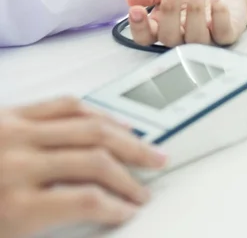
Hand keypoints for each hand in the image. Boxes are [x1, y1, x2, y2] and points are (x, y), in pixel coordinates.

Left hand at [0, 97, 167, 237]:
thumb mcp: (7, 233)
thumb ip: (51, 221)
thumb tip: (98, 209)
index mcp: (13, 205)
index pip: (88, 201)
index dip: (119, 206)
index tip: (130, 210)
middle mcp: (17, 163)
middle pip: (97, 161)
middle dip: (132, 175)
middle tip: (146, 186)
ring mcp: (14, 133)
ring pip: (91, 127)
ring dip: (129, 141)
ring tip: (149, 151)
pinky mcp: (8, 114)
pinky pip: (67, 105)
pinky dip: (99, 113)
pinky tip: (116, 123)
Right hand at [127, 0, 246, 46]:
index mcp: (161, 30)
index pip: (144, 38)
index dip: (139, 27)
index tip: (136, 9)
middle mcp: (181, 40)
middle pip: (169, 37)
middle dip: (170, 10)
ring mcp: (204, 42)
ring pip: (196, 38)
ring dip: (195, 11)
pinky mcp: (225, 37)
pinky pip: (222, 33)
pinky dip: (220, 15)